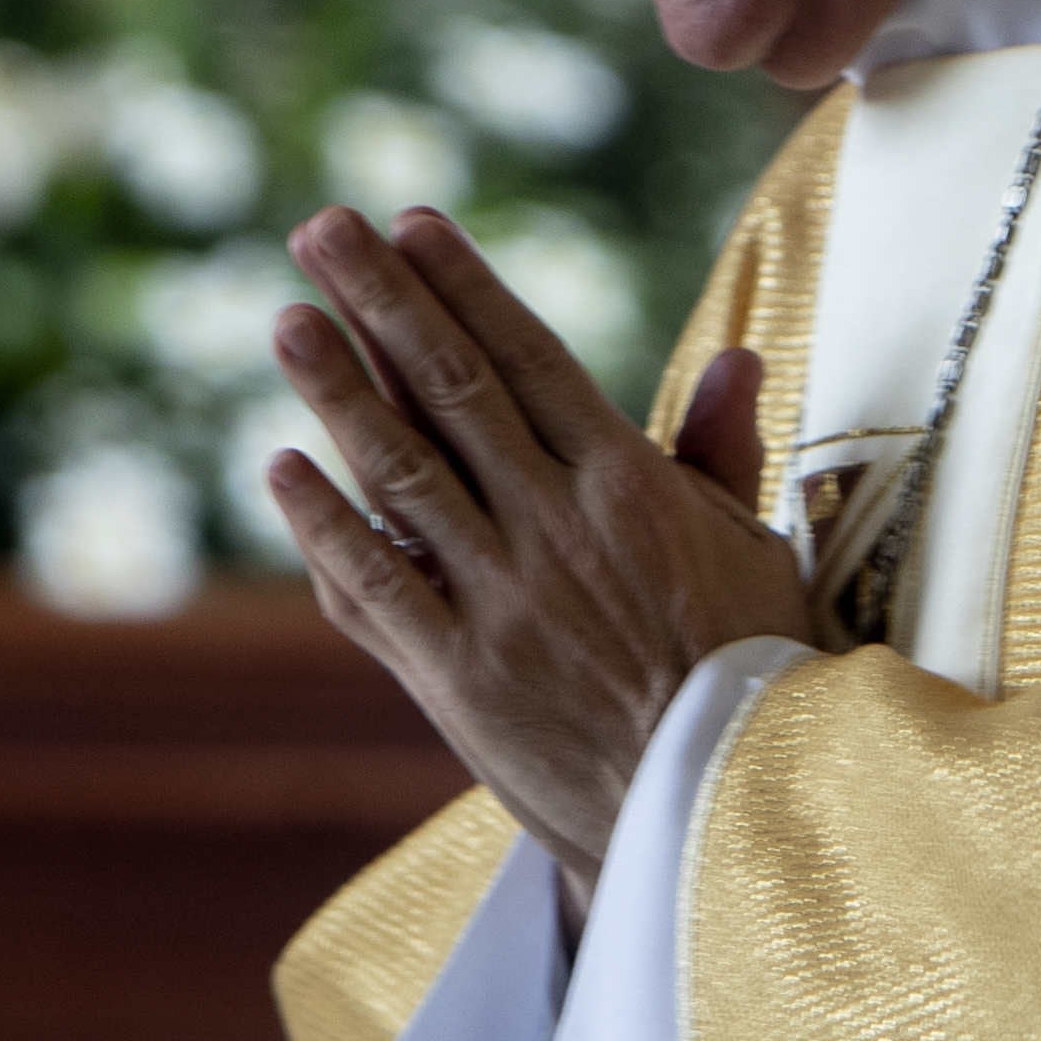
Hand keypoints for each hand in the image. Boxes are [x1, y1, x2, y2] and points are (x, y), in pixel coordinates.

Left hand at [266, 207, 808, 919]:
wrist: (725, 817)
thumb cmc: (753, 677)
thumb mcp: (757, 552)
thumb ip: (725, 453)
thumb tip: (736, 359)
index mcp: (630, 483)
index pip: (530, 356)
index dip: (464, 285)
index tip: (409, 222)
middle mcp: (558, 526)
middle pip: (452, 389)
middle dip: (381, 301)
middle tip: (320, 229)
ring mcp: (502, 599)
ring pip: (403, 472)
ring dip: (335, 391)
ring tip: (286, 320)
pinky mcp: (459, 676)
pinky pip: (376, 585)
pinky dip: (326, 525)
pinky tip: (282, 467)